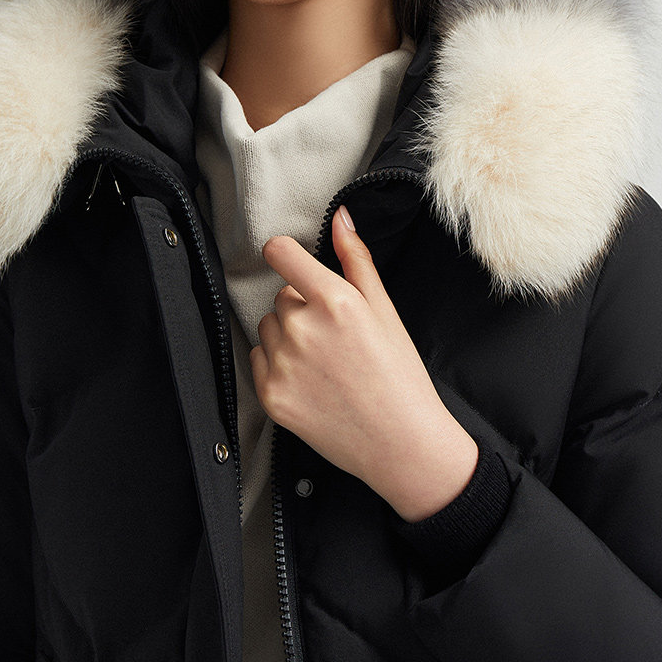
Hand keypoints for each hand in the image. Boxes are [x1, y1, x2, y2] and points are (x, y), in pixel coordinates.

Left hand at [252, 205, 478, 522]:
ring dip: (289, 336)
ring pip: (269, 326)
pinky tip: (312, 382)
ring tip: (326, 362)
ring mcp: (284, 365)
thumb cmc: (400, 375)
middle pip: (282, 296)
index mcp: (336, 302)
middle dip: (303, 308)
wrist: (401, 444)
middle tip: (337, 338)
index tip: (293, 264)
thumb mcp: (385, 310)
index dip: (286, 255)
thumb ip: (357, 259)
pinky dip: (278, 365)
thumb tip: (340, 217)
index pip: (280, 253)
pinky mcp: (271, 395)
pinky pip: (259, 359)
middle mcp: (304, 330)